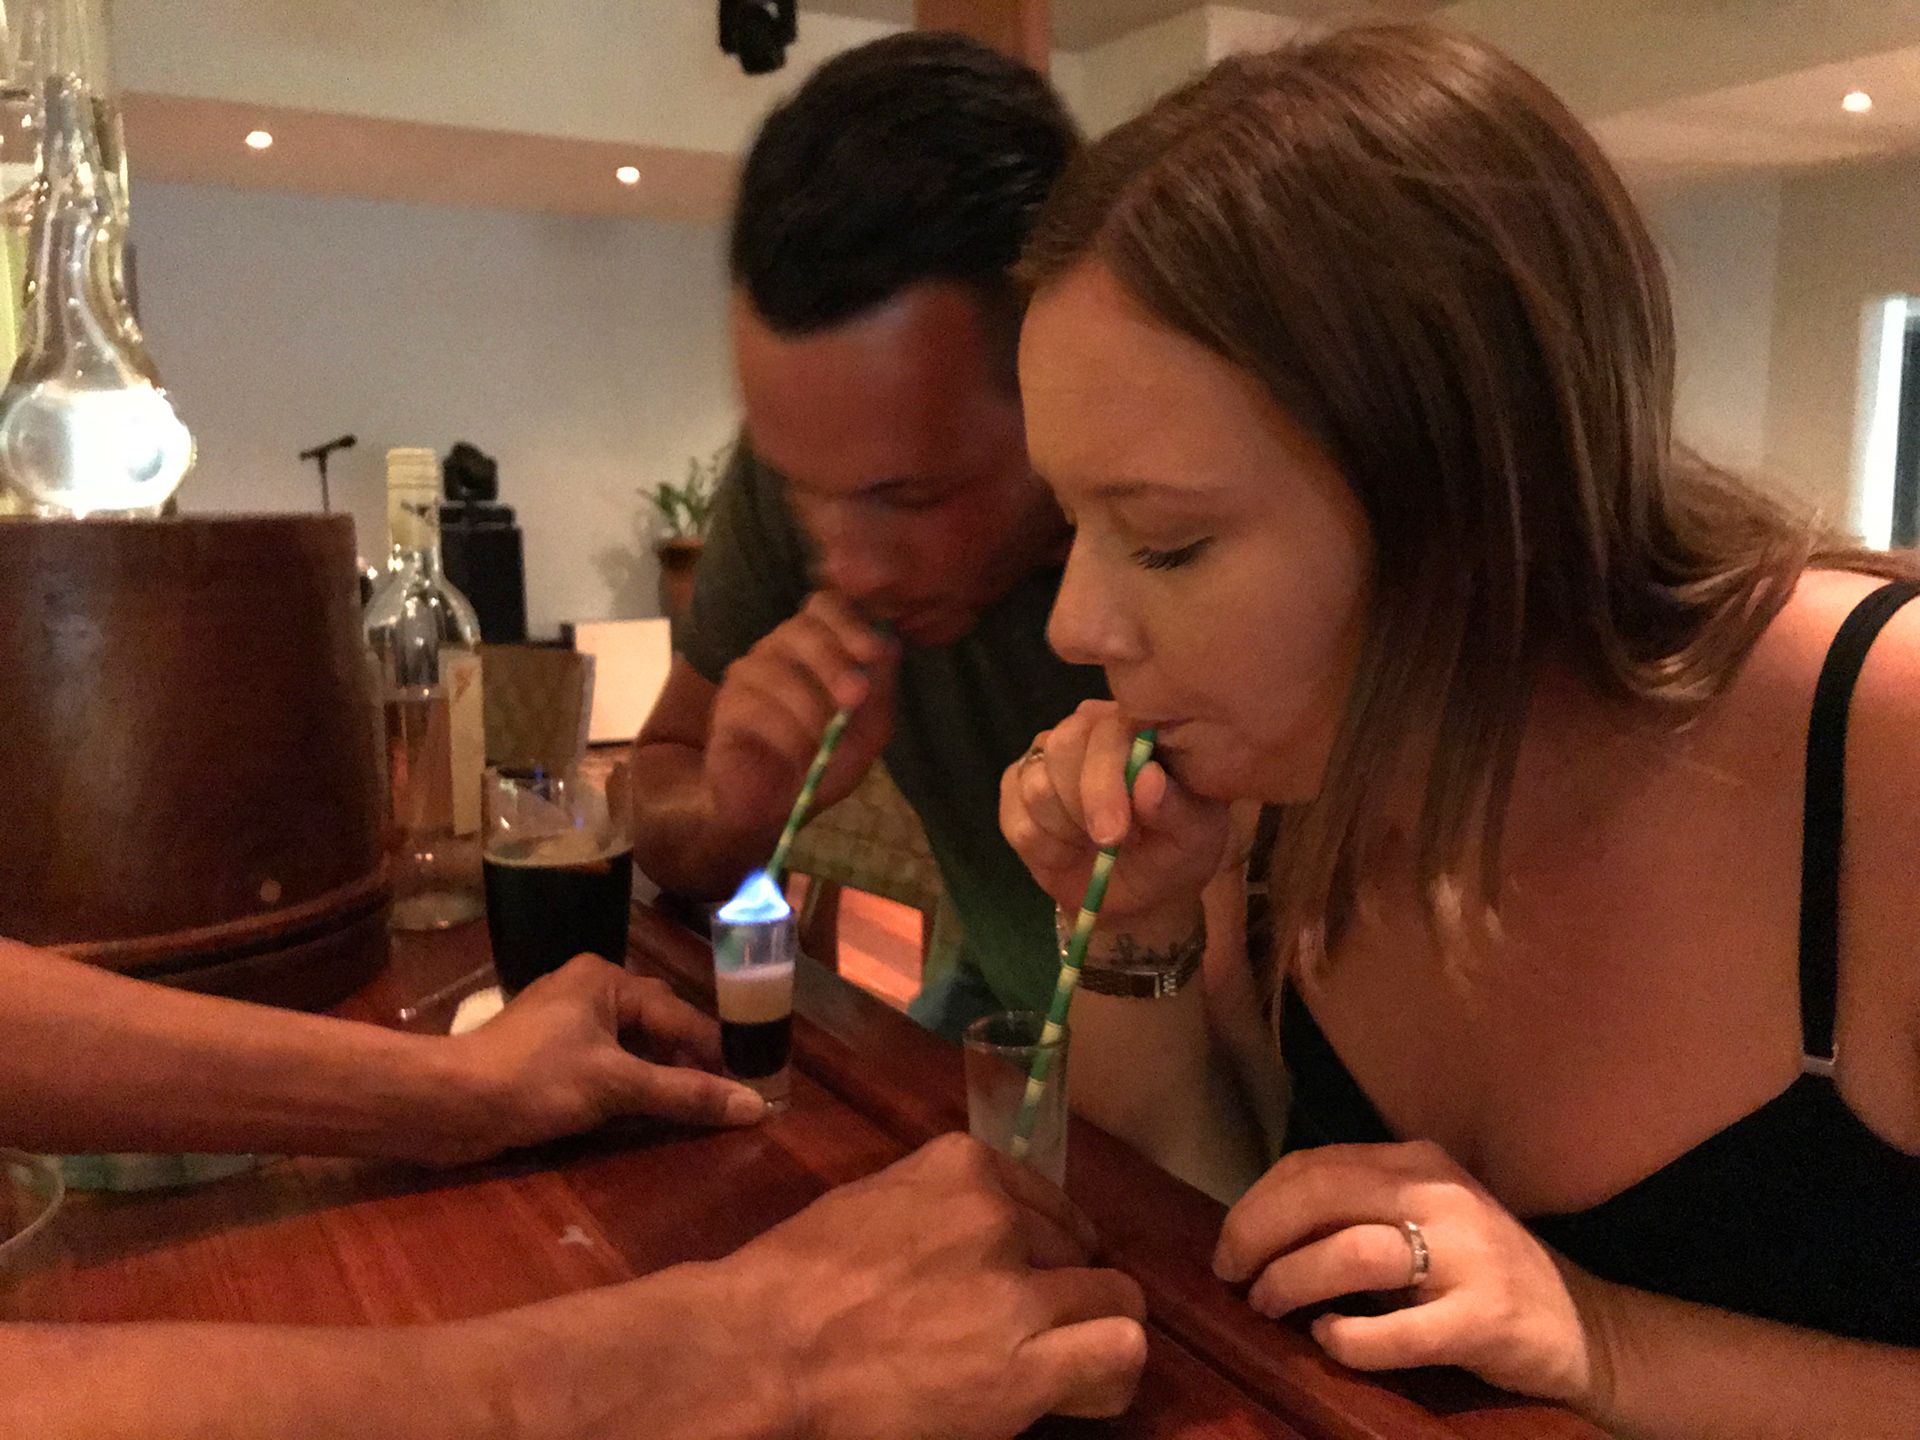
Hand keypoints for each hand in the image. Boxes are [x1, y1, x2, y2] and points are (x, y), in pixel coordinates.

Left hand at [442, 955, 767, 1160]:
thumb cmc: (534, 1080)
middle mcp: (589, 990)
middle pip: (657, 1028)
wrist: (448, 1106)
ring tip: (695, 1113)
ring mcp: (566, 1023)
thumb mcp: (617, 1086)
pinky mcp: (549, 1056)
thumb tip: (756, 1106)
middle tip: (726, 1101)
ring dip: (659, 1081)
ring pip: (631, 1050)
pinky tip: (647, 1117)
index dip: (715, 1052)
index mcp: (606, 979)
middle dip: (689, 1065)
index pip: (680, 1014)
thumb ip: (686, 1094)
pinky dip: (628, 1090)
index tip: (750, 1084)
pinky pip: (606, 1067)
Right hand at [704, 592, 899, 840]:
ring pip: (780, 670)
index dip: (849, 621)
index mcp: (817, 648)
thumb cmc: (821, 765)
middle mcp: (781, 650)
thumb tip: (891, 646)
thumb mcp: (867, 734)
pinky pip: (755, 705)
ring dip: (810, 712)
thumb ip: (881, 692)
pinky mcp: (726, 704)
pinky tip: (791, 755)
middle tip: (855, 695)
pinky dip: (783, 734)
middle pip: (801, 628)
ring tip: (818, 745)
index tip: (871, 650)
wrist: (773, 808)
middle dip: (834, 662)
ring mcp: (749, 673)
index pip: (826, 606)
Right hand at [724, 1133, 1148, 1437]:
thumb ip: (932, 1209)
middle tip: (1022, 1330)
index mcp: (961, 1167)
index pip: (1047, 1201)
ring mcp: (1018, 1290)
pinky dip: (1108, 1374)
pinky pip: (1119, 1352)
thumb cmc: (789, 1282)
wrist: (759, 1351)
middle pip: (1080, 1251)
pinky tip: (1077, 1391)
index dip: (1042, 1247)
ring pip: (1117, 1300)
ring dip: (1089, 1332)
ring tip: (1057, 1365)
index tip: (1023, 1278)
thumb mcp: (870, 1204)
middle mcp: (1001, 1216)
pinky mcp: (1026, 1366)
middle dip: (1060, 1289)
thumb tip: (965, 1237)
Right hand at [1001, 700, 1228, 925]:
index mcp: (1135, 726)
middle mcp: (1086, 728)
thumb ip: (1176, 808)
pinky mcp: (1015, 786)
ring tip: (1094, 845)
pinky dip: (1044, 848)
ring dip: (1066, 832)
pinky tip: (1068, 853)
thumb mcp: (1193, 838)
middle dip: (1082, 809)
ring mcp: (1045, 754)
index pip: (1107, 732)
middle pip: (1061, 748)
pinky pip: (1015, 818)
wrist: (1138, 891)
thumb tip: (1149, 779)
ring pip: (1035, 786)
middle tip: (1109, 842)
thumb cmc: (1173, 852)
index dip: (1104, 782)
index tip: (1113, 835)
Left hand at [1214, 1141, 1599, 1403]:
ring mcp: (1468, 1255)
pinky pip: (1398, 1330)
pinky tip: (1330, 1341)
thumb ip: (1353, 1211)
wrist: (1584, 1326)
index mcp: (1417, 1162)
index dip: (1255, 1204)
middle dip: (1257, 1234)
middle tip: (1232, 1275)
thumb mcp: (1418, 1220)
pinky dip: (1349, 1338)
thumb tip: (1255, 1231)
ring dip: (1291, 1281)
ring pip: (1351, 1253)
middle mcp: (1441, 1195)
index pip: (1312, 1165)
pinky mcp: (1486, 1319)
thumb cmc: (1479, 1272)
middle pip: (1320, 1194)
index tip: (1228, 1245)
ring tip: (1268, 1306)